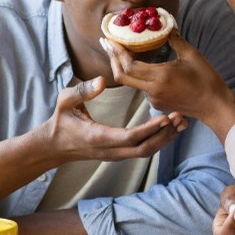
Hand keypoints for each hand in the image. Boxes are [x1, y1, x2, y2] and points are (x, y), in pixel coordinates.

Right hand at [43, 76, 186, 162]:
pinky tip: (169, 128)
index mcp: (98, 137)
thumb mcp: (65, 101)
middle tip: (180, 118)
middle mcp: (111, 151)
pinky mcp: (119, 153)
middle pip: (144, 148)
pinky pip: (142, 149)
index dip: (150, 129)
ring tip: (181, 123)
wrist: (54, 146)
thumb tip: (102, 80)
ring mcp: (115, 155)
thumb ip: (82, 91)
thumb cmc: (60, 121)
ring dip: (165, 139)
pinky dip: (158, 140)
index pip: (130, 137)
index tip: (165, 117)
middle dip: (164, 135)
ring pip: (146, 151)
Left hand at [100, 32, 234, 137]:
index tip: (110, 39)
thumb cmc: (206, 79)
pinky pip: (141, 87)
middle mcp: (152, 90)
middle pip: (122, 77)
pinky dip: (136, 74)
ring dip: (123, 66)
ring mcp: (153, 99)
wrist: (214, 106)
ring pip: (130, 82)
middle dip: (112, 59)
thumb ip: (174, 38)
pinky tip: (138, 63)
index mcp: (159, 77)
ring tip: (120, 49)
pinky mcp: (157, 103)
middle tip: (107, 43)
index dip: (117, 52)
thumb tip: (165, 24)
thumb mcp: (191, 54)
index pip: (128, 66)